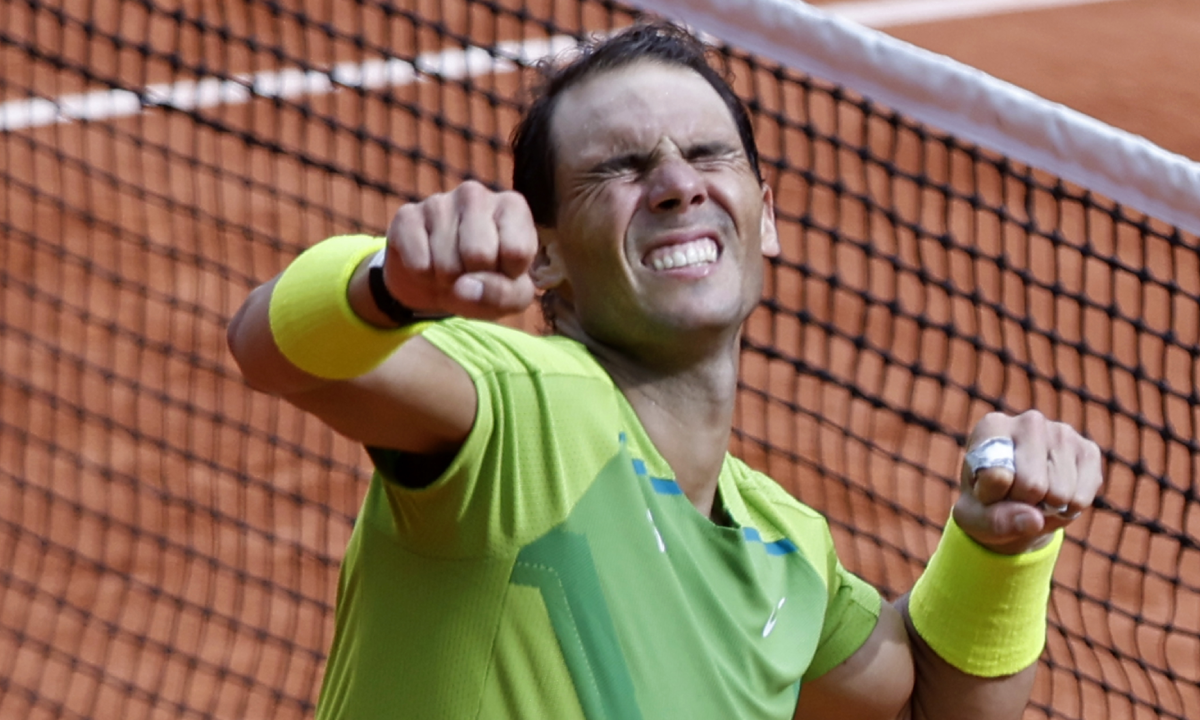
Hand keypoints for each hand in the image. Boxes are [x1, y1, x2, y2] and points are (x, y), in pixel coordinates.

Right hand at [380, 180, 537, 319]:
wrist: (437, 280)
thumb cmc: (487, 280)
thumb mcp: (512, 295)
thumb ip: (503, 294)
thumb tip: (466, 287)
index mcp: (511, 206)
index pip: (517, 252)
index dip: (508, 275)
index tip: (504, 270)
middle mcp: (475, 194)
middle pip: (480, 254)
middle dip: (474, 277)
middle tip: (471, 272)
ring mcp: (438, 201)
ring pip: (446, 262)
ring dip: (448, 280)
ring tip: (450, 270)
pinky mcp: (406, 217)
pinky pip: (418, 262)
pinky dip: (423, 276)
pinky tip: (427, 264)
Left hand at [954, 410, 1102, 554]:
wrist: (1014, 501)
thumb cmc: (988, 503)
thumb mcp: (976, 517)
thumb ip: (996, 520)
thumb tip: (1035, 520)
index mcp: (992, 427)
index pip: (997, 474)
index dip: (992, 497)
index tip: (986, 491)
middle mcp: (1030, 421)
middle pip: (1032, 485)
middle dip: (1022, 503)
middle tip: (1014, 496)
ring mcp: (1063, 433)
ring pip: (1060, 494)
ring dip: (1046, 508)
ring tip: (1034, 496)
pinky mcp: (1088, 451)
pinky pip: (1081, 498)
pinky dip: (1068, 510)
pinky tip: (1055, 496)